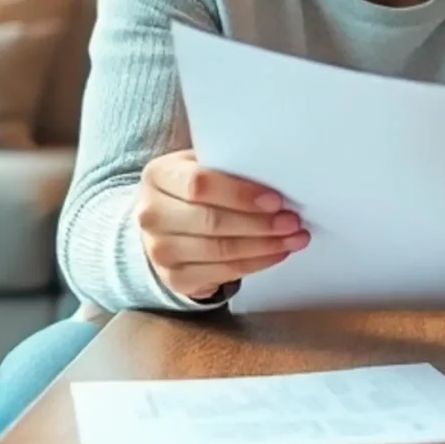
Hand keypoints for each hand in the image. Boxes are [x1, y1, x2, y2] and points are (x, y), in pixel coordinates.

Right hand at [134, 150, 308, 303]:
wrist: (163, 224)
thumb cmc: (191, 188)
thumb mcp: (200, 165)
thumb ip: (227, 166)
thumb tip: (277, 177)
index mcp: (158, 176)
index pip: (199, 185)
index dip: (240, 194)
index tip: (275, 200)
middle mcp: (151, 214)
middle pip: (212, 222)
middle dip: (260, 224)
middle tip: (292, 221)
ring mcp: (159, 250)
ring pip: (220, 251)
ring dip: (264, 246)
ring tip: (294, 238)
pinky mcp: (174, 278)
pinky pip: (222, 273)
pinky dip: (255, 264)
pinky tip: (276, 254)